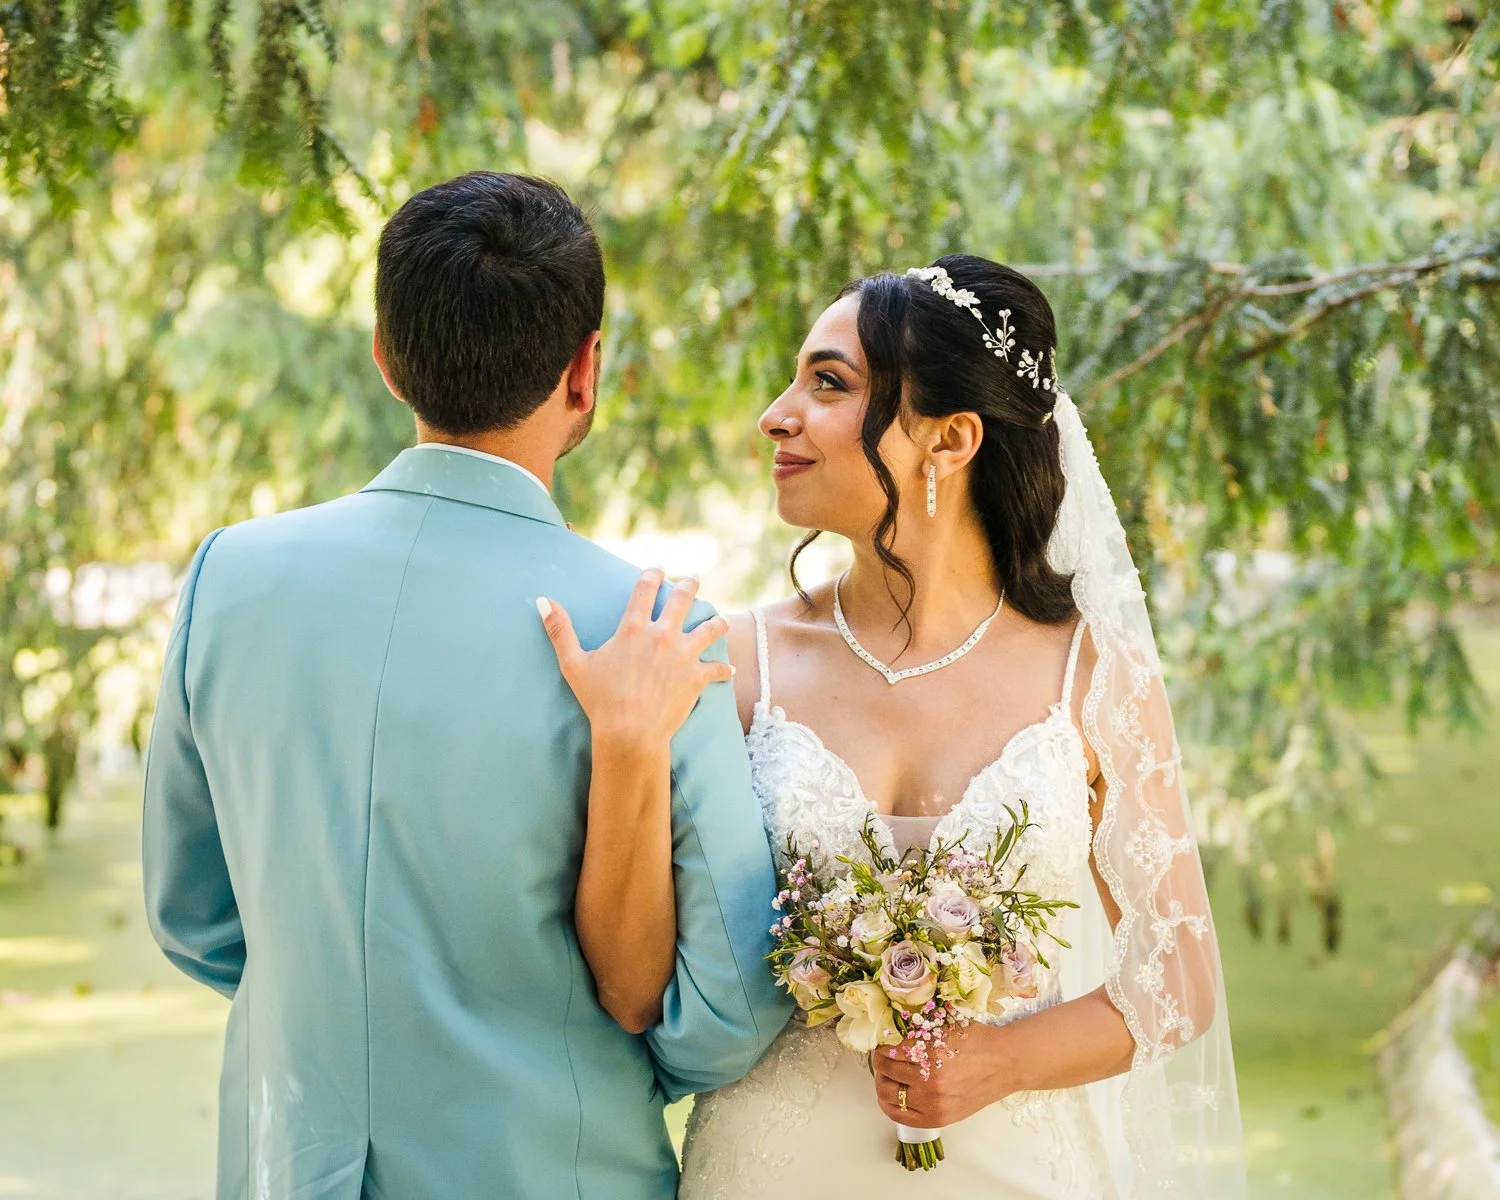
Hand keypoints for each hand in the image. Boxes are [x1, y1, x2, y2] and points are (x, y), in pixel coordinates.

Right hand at [538, 568, 733, 746]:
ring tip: (721, 619)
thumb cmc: (600, 700)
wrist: (630, 732)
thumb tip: (543, 601)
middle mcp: (662, 634)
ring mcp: (683, 655)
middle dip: (690, 586)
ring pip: (709, 629)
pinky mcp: (696, 677)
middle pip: (682, 599)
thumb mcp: (574, 664)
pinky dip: (723, 670)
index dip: (652, 575)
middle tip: (694, 579)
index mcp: (634, 628)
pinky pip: (716, 669)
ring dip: (716, 622)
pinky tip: (728, 670)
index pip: (645, 589)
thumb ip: (560, 630)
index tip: (658, 568)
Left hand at [871, 1020, 1020, 1127]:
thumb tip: (889, 1022)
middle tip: (883, 1054)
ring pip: (887, 1093)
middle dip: (880, 1059)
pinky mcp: (939, 1119)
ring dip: (882, 1080)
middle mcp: (932, 1081)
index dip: (882, 1042)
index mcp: (933, 1052)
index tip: (882, 1039)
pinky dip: (888, 1103)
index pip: (889, 1048)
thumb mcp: (947, 1024)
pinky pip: (899, 1116)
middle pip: (885, 1069)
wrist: (1007, 1063)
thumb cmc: (978, 1040)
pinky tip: (890, 1093)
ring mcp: (934, 1103)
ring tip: (887, 1072)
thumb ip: (920, 1023)